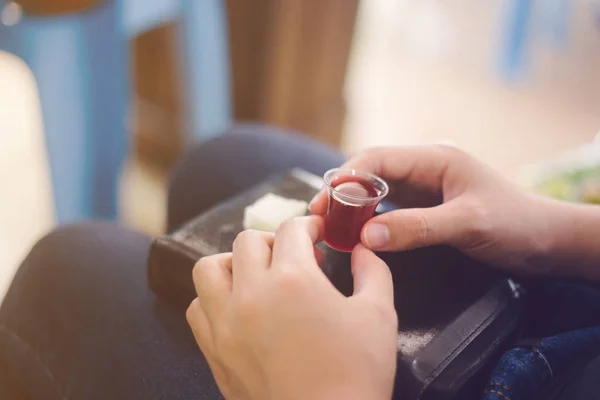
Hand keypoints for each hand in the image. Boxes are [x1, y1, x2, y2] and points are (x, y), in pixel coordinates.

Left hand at [186, 216, 397, 399]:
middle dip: (274, 241)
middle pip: (248, 241)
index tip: (316, 233)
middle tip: (294, 257)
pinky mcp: (215, 350)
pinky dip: (213, 299)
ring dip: (233, 263)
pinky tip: (237, 308)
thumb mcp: (378, 315)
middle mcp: (252, 294)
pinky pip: (198, 308)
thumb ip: (373, 272)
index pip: (291, 230)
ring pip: (210, 269)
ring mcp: (227, 323)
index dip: (308, 225)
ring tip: (256, 276)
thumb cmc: (354, 376)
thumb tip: (362, 251)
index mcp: (294, 280)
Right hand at [310, 145, 555, 274]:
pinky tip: (357, 232)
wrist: (546, 241)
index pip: (377, 159)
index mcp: (433, 158)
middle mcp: (424, 169)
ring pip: (377, 191)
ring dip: (353, 206)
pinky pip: (389, 209)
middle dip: (343, 192)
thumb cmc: (515, 223)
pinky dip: (369, 218)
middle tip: (318, 216)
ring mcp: (424, 188)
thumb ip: (417, 227)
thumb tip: (366, 235)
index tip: (325, 200)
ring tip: (330, 225)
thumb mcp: (467, 223)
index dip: (347, 177)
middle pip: (371, 172)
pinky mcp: (426, 208)